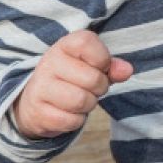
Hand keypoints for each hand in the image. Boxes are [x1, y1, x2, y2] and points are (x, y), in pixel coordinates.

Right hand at [12, 30, 132, 138]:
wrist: (36, 100)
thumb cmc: (73, 78)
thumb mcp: (93, 66)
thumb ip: (112, 66)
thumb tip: (126, 70)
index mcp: (64, 46)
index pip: (86, 42)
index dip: (102, 58)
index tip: (100, 66)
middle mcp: (48, 63)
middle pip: (92, 79)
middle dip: (101, 87)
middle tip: (91, 87)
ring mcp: (40, 88)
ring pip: (81, 101)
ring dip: (89, 104)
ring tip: (81, 98)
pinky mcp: (38, 112)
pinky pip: (72, 120)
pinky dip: (77, 120)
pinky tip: (68, 112)